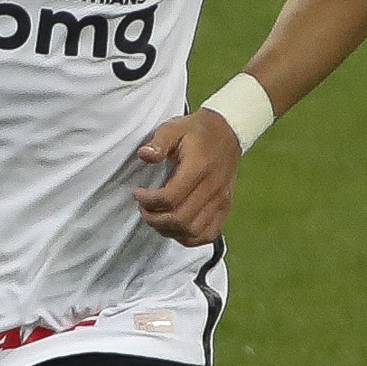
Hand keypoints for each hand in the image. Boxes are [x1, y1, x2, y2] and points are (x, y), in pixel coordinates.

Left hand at [131, 110, 243, 245]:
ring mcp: (221, 201)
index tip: (138, 193)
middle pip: (181, 219)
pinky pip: (208, 235)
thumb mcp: (174, 127)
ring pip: (193, 232)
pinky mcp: (225, 208)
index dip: (148, 201)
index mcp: (199, 168)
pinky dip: (188, 237)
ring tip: (156, 217)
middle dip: (155, 219)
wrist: (228, 132)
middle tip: (144, 208)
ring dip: (169, 230)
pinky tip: (175, 227)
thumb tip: (144, 155)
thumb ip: (159, 141)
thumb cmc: (196, 131)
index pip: (170, 198)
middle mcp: (213, 188)